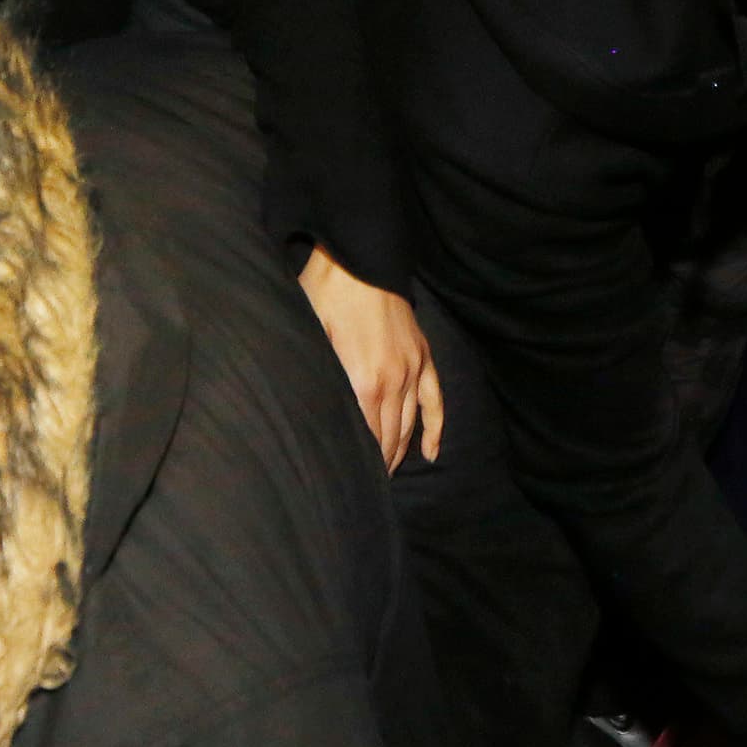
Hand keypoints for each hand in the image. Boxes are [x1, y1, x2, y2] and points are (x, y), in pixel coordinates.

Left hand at [297, 246, 442, 469]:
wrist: (357, 260)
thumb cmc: (323, 297)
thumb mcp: (310, 339)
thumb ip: (318, 381)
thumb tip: (311, 418)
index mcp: (363, 382)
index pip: (366, 437)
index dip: (361, 463)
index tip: (350, 483)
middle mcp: (393, 381)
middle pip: (389, 437)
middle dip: (379, 464)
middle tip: (365, 486)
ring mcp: (412, 368)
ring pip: (409, 425)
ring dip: (399, 452)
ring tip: (386, 474)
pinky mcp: (422, 355)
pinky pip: (435, 400)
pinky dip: (435, 429)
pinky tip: (431, 452)